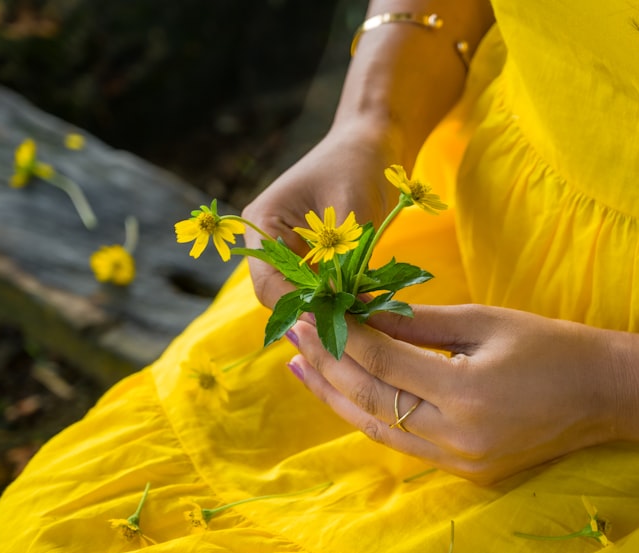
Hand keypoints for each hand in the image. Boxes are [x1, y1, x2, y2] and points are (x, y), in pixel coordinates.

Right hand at [242, 120, 401, 308]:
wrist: (375, 142)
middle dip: (315, 312)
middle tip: (352, 325)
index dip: (296, 306)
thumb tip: (344, 304)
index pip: (267, 282)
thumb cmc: (359, 163)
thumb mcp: (351, 210)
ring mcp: (293, 252)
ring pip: (304, 298)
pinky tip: (366, 304)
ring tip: (362, 316)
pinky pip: (324, 290)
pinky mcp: (317, 259)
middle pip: (282, 296)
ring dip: (331, 308)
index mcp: (263, 223)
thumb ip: (342, 258)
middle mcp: (271, 242)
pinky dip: (343, 298)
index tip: (329, 320)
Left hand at [285, 304, 633, 483]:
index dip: (341, 335)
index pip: (382, 363)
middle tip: (292, 333)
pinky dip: (372, 418)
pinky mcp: (467, 474)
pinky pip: (405, 445)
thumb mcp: (485, 321)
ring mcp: (461, 463)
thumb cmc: (551, 345)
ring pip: (380, 430)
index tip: (310, 309)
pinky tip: (346, 395)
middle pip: (371, 401)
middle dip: (326, 364)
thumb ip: (420, 323)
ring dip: (336, 398)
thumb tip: (361, 312)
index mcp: (465, 393)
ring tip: (300, 367)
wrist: (605, 395)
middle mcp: (457, 437)